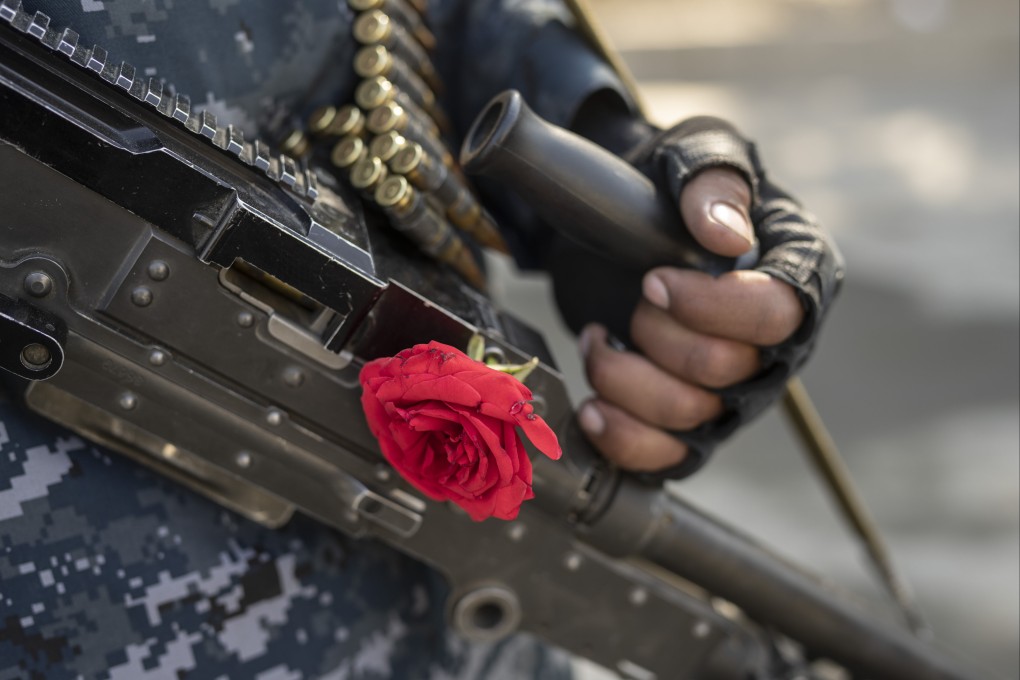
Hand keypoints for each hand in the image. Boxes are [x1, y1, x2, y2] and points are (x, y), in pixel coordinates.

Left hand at [577, 168, 803, 471]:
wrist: (619, 217)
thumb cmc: (668, 184)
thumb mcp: (693, 154)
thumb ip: (714, 183)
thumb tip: (728, 237)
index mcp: (796, 273)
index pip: (779, 316)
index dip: (710, 307)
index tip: (654, 282)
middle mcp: (775, 342)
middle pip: (726, 369)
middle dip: (658, 335)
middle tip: (633, 299)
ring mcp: (733, 388)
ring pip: (689, 416)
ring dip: (625, 380)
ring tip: (598, 339)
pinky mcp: (687, 418)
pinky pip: (666, 456)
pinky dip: (623, 439)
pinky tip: (592, 406)